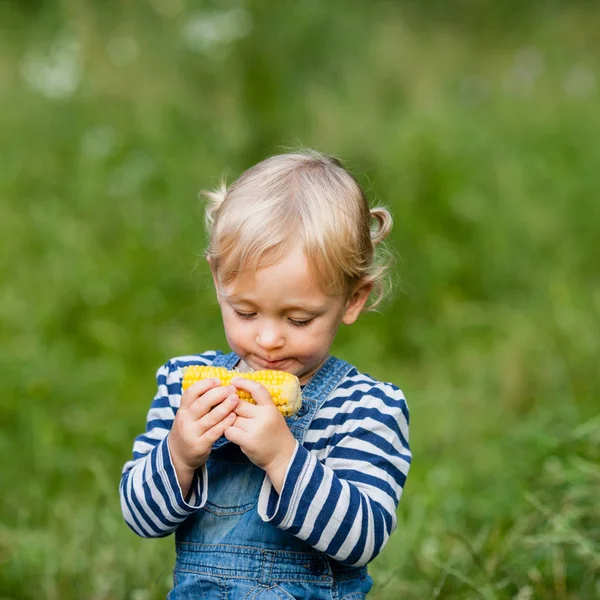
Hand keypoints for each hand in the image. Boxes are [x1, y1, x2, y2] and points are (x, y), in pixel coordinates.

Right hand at [168, 378, 238, 492]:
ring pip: (210, 418)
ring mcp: (192, 433)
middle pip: (201, 403)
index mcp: (182, 409)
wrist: (178, 455)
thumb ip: (198, 401)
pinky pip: (214, 432)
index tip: (218, 380)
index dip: (204, 384)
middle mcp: (185, 420)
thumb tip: (218, 384)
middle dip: (218, 394)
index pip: (190, 393)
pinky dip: (225, 423)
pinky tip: (233, 416)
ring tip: (236, 399)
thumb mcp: (187, 414)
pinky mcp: (200, 444)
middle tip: (231, 389)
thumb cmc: (188, 428)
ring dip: (224, 407)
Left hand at [224, 378, 296, 492]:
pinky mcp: (248, 441)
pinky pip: (229, 431)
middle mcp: (264, 416)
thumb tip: (235, 394)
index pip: (257, 389)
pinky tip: (234, 434)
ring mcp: (256, 429)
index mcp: (270, 407)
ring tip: (235, 425)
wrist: (283, 457)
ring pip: (231, 418)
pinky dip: (228, 432)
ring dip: (229, 421)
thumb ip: (257, 406)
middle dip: (230, 406)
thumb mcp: (271, 415)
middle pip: (238, 404)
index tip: (233, 380)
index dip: (243, 383)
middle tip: (228, 409)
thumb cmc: (274, 434)